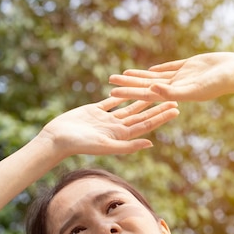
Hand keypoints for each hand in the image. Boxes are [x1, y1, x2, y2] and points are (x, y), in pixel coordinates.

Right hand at [38, 97, 177, 156]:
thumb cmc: (80, 145)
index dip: (161, 116)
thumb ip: (128, 146)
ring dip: (142, 99)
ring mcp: (106, 119)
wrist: (57, 139)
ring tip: (155, 90)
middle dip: (157, 106)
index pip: (146, 124)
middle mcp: (116, 128)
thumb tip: (151, 143)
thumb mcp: (106, 146)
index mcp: (121, 137)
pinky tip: (130, 87)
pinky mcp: (94, 111)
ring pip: (128, 107)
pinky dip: (120, 94)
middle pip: (141, 115)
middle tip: (173, 97)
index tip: (176, 108)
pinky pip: (111, 101)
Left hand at [109, 52, 233, 101]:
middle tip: (110, 82)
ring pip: (156, 77)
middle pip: (147, 86)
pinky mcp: (190, 67)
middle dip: (129, 85)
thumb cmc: (218, 83)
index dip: (129, 93)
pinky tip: (150, 70)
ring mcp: (183, 77)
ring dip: (140, 77)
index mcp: (175, 95)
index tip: (112, 93)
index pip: (147, 95)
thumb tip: (151, 90)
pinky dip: (159, 69)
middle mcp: (177, 88)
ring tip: (123, 74)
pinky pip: (170, 68)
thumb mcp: (194, 88)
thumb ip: (172, 91)